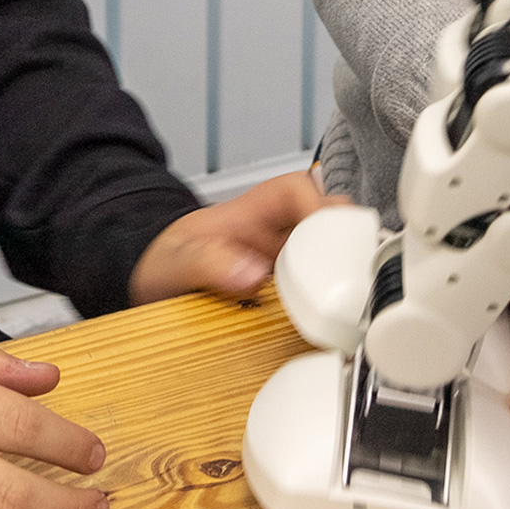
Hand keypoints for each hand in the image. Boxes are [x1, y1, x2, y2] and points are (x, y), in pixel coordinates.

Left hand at [126, 170, 344, 304]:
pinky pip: (323, 279)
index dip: (318, 209)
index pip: (296, 190)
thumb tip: (250, 273)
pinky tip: (334, 317)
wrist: (155, 285)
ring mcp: (286, 257)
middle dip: (348, 239)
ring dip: (347, 266)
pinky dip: (334, 293)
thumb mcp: (172, 264)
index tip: (328, 240)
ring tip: (352, 298)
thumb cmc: (164, 263)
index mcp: (250, 212)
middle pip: (329, 216)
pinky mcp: (289, 285)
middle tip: (354, 275)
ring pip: (334, 246)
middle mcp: (275, 230)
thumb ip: (204, 264)